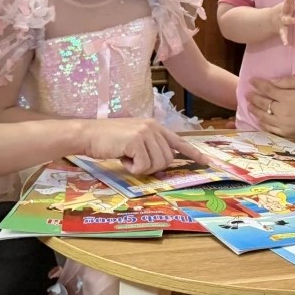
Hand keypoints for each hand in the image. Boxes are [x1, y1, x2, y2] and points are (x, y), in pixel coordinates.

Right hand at [83, 118, 205, 174]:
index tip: (206, 162)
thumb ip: (150, 147)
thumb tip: (163, 162)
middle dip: (153, 167)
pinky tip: (123, 158)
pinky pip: (144, 166)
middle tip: (135, 162)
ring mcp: (145, 133)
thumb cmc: (108, 140)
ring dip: (141, 168)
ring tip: (127, 157)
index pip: (179, 141)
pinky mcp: (136, 141)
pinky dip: (132, 168)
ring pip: (157, 164)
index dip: (193, 153)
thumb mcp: (133, 140)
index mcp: (154, 126)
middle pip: (168, 159)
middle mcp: (153, 127)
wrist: (88, 134)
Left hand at [247, 76, 294, 139]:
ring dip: (254, 110)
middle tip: (246, 93)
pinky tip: (259, 119)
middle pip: (263, 103)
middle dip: (253, 97)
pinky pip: (270, 129)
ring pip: (263, 117)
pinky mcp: (286, 134)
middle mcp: (281, 111)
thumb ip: (289, 82)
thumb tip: (273, 81)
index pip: (267, 89)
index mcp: (286, 98)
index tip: (251, 80)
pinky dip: (262, 123)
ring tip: (249, 105)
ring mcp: (283, 124)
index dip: (258, 84)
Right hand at [273, 0, 294, 46]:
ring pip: (287, 20)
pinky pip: (283, 35)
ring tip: (294, 21)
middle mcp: (284, 12)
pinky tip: (287, 44)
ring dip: (290, 20)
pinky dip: (284, 39)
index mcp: (286, 5)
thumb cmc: (283, 10)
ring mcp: (282, 21)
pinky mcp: (281, 30)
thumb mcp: (287, 3)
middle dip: (288, 2)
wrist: (270, 20)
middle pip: (286, 6)